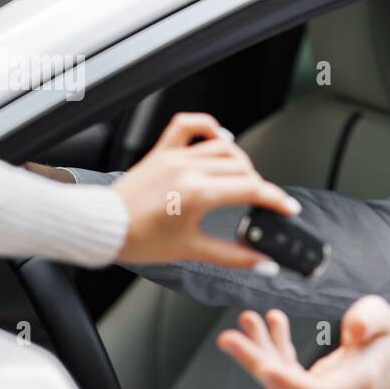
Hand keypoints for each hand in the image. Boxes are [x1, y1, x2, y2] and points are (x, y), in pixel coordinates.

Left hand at [111, 112, 299, 268]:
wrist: (102, 229)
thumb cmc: (139, 239)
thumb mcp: (193, 251)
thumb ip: (234, 257)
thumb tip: (264, 263)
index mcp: (198, 193)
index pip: (252, 189)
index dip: (276, 200)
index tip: (287, 208)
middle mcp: (189, 169)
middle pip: (243, 168)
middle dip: (258, 186)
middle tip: (259, 204)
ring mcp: (175, 156)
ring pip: (223, 148)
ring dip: (240, 163)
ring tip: (243, 180)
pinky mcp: (162, 151)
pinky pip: (189, 125)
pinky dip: (209, 126)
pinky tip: (221, 138)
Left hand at [216, 296, 389, 388]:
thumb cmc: (388, 340)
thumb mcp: (386, 318)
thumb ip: (371, 319)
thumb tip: (353, 329)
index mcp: (360, 384)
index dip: (289, 383)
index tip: (264, 367)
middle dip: (256, 362)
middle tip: (230, 338)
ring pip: (280, 381)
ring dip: (260, 350)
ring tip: (249, 320)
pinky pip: (284, 373)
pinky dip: (274, 348)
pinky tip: (271, 323)